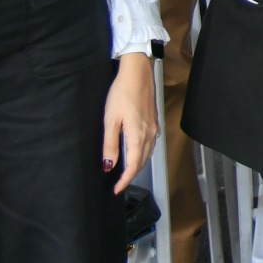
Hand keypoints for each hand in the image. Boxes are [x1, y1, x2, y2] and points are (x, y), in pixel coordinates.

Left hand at [100, 53, 157, 194]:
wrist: (137, 73)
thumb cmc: (122, 93)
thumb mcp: (110, 120)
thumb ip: (110, 144)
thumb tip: (109, 165)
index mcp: (138, 135)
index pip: (134, 165)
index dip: (125, 180)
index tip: (116, 189)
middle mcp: (149, 133)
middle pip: (142, 161)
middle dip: (131, 175)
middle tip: (119, 184)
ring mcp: (153, 127)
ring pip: (148, 153)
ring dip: (138, 165)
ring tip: (126, 172)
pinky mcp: (154, 121)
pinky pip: (150, 144)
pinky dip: (143, 154)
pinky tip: (137, 152)